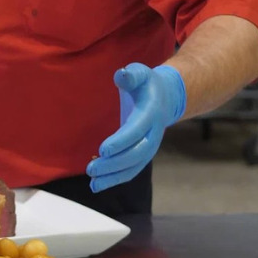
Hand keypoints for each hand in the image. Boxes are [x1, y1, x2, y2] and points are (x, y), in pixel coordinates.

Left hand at [87, 63, 185, 192]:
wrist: (166, 97)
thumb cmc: (146, 83)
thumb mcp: (140, 73)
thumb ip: (131, 75)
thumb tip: (122, 75)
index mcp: (150, 113)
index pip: (136, 130)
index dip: (121, 141)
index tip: (103, 150)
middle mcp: (153, 133)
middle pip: (136, 153)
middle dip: (114, 163)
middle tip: (91, 169)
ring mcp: (150, 146)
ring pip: (134, 166)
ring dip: (114, 176)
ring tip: (93, 183)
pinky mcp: (143, 153)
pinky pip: (132, 170)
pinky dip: (116, 179)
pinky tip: (97, 185)